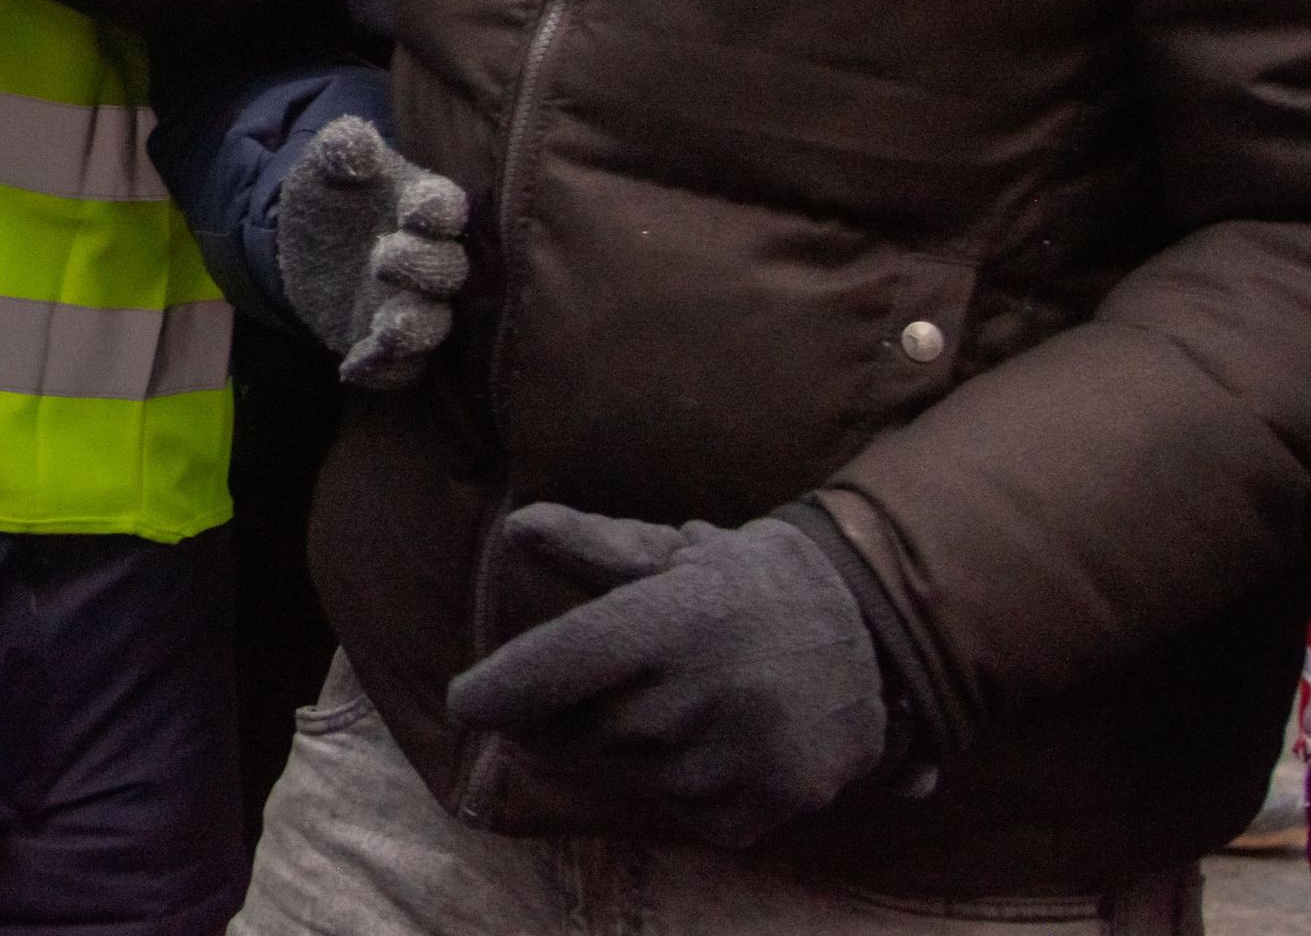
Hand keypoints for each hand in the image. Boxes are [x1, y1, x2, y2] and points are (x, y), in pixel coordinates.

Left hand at [272, 114, 468, 388]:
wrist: (308, 238)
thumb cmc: (335, 191)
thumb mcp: (328, 163)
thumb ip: (341, 148)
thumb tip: (352, 142)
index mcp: (424, 208)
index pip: (446, 210)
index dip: (437, 211)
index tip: (417, 208)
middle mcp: (429, 261)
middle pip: (446, 271)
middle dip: (422, 267)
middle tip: (384, 257)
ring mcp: (411, 305)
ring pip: (431, 324)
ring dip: (415, 328)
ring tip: (391, 326)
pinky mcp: (385, 345)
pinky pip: (397, 368)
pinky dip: (381, 371)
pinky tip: (353, 367)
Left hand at [448, 503, 901, 847]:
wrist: (875, 639)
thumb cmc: (744, 587)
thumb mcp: (673, 553)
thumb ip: (592, 546)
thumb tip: (515, 530)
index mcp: (672, 619)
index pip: (558, 666)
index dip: (500, 690)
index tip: (465, 701)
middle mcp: (705, 689)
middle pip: (577, 730)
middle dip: (562, 714)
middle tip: (600, 685)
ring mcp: (739, 754)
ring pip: (628, 771)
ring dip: (631, 745)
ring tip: (682, 702)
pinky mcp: (767, 804)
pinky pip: (683, 809)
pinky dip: (683, 784)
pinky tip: (717, 740)